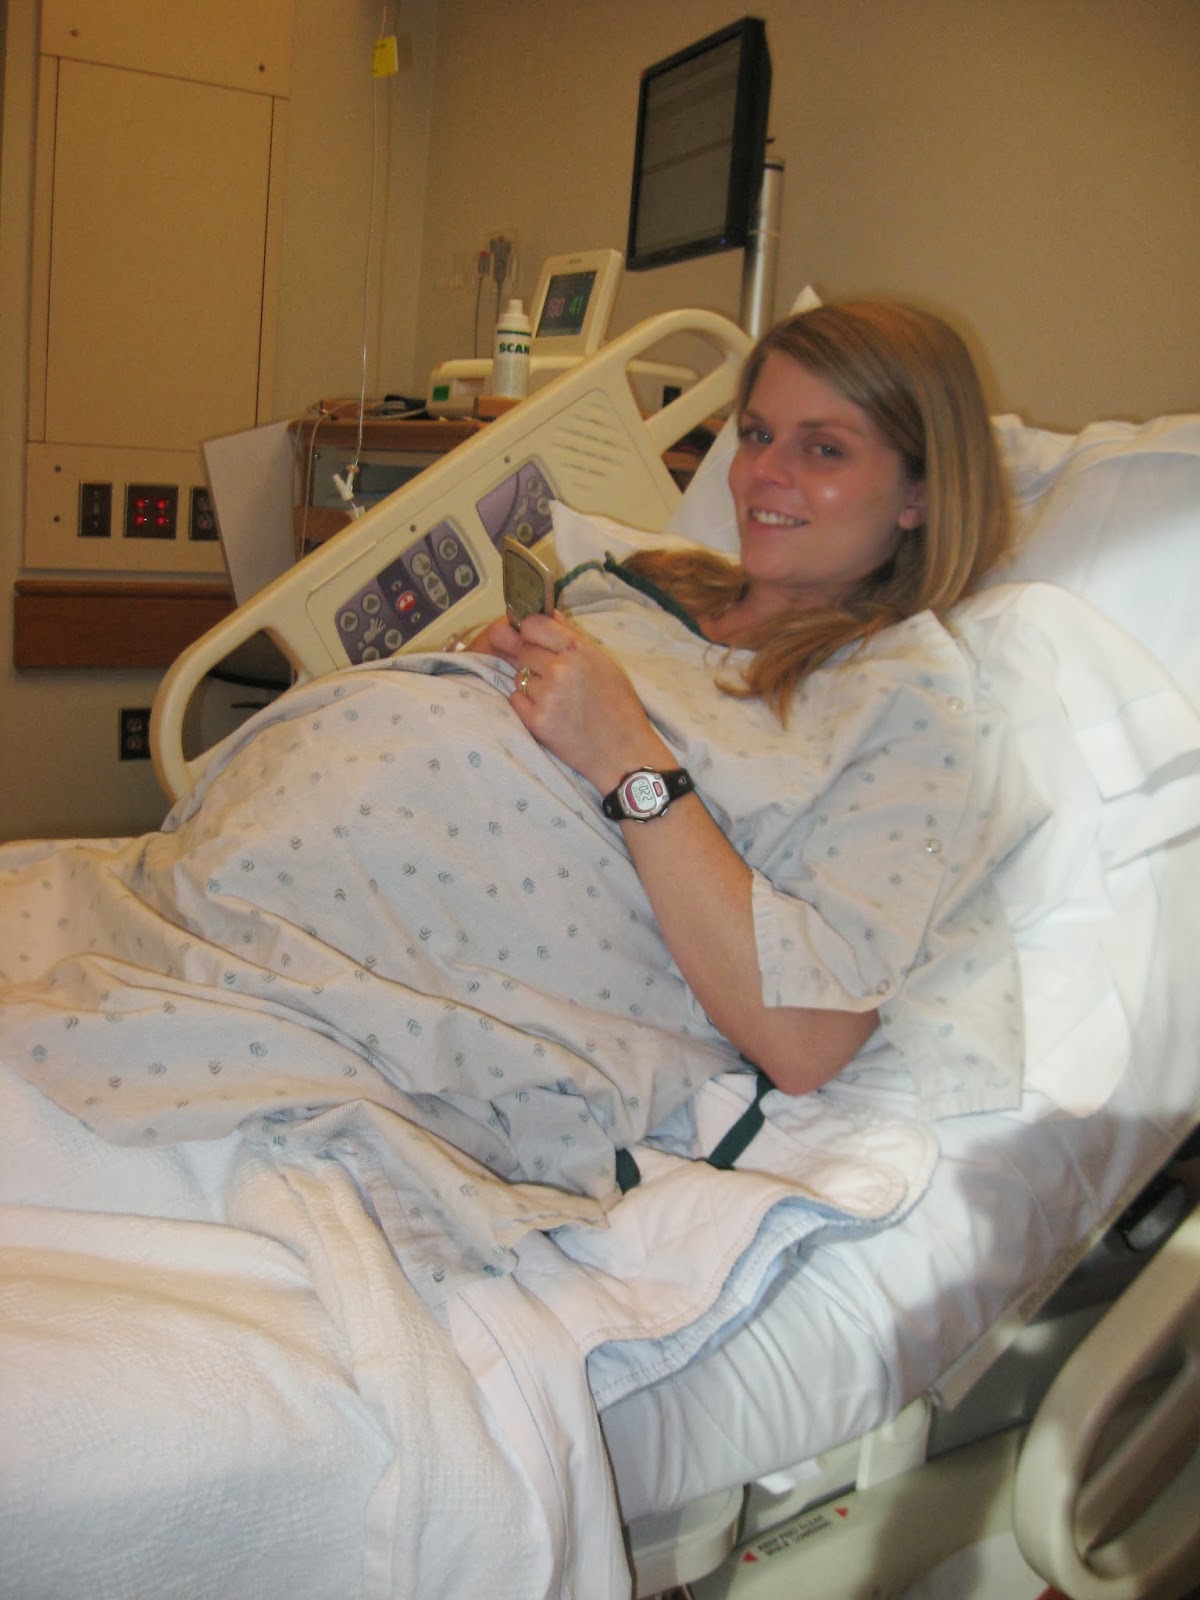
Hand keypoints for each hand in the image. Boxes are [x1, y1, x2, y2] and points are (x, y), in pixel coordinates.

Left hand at [505, 612, 671, 791]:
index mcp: (580, 650)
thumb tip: (547, 613)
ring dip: (531, 685)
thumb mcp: (605, 663)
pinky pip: (515, 700)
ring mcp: (547, 696)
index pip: (533, 624)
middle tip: (554, 679)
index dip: (531, 632)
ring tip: (558, 700)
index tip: (535, 641)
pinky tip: (550, 713)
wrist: (624, 753)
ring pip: (518, 677)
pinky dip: (526, 705)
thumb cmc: (619, 706)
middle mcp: (561, 670)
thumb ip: (572, 638)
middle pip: (523, 650)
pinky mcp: (537, 721)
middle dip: (532, 661)